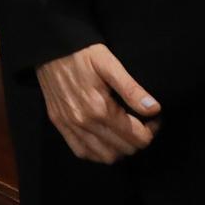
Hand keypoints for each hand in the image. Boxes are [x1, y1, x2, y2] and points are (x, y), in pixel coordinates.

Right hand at [36, 43, 161, 163]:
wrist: (50, 47)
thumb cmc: (82, 53)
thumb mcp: (109, 64)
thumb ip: (131, 89)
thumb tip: (154, 110)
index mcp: (99, 108)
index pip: (137, 137)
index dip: (151, 131)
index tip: (153, 118)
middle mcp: (83, 122)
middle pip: (124, 149)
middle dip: (139, 139)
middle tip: (142, 123)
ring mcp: (69, 125)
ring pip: (105, 156)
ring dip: (120, 149)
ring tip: (125, 132)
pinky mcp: (59, 123)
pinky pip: (82, 152)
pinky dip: (98, 152)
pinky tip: (105, 139)